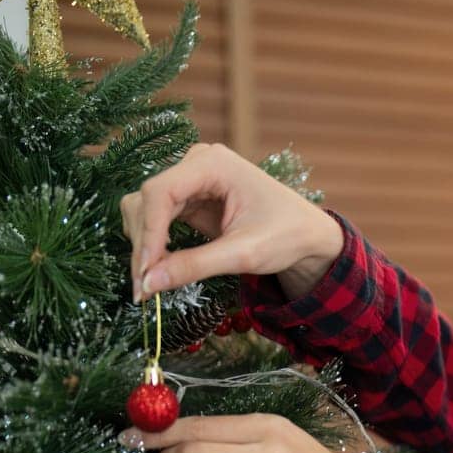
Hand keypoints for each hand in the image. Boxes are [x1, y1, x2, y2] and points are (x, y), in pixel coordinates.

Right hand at [119, 142, 344, 301]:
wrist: (309, 235)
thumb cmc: (287, 236)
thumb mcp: (243, 254)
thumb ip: (194, 266)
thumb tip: (147, 284)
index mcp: (213, 163)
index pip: (160, 192)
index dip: (148, 233)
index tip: (144, 272)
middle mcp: (197, 164)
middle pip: (147, 200)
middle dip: (144, 244)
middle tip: (144, 288)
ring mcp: (190, 179)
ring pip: (145, 209)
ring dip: (144, 244)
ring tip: (152, 282)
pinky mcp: (189, 198)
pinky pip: (157, 218)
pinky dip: (154, 244)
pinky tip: (161, 269)